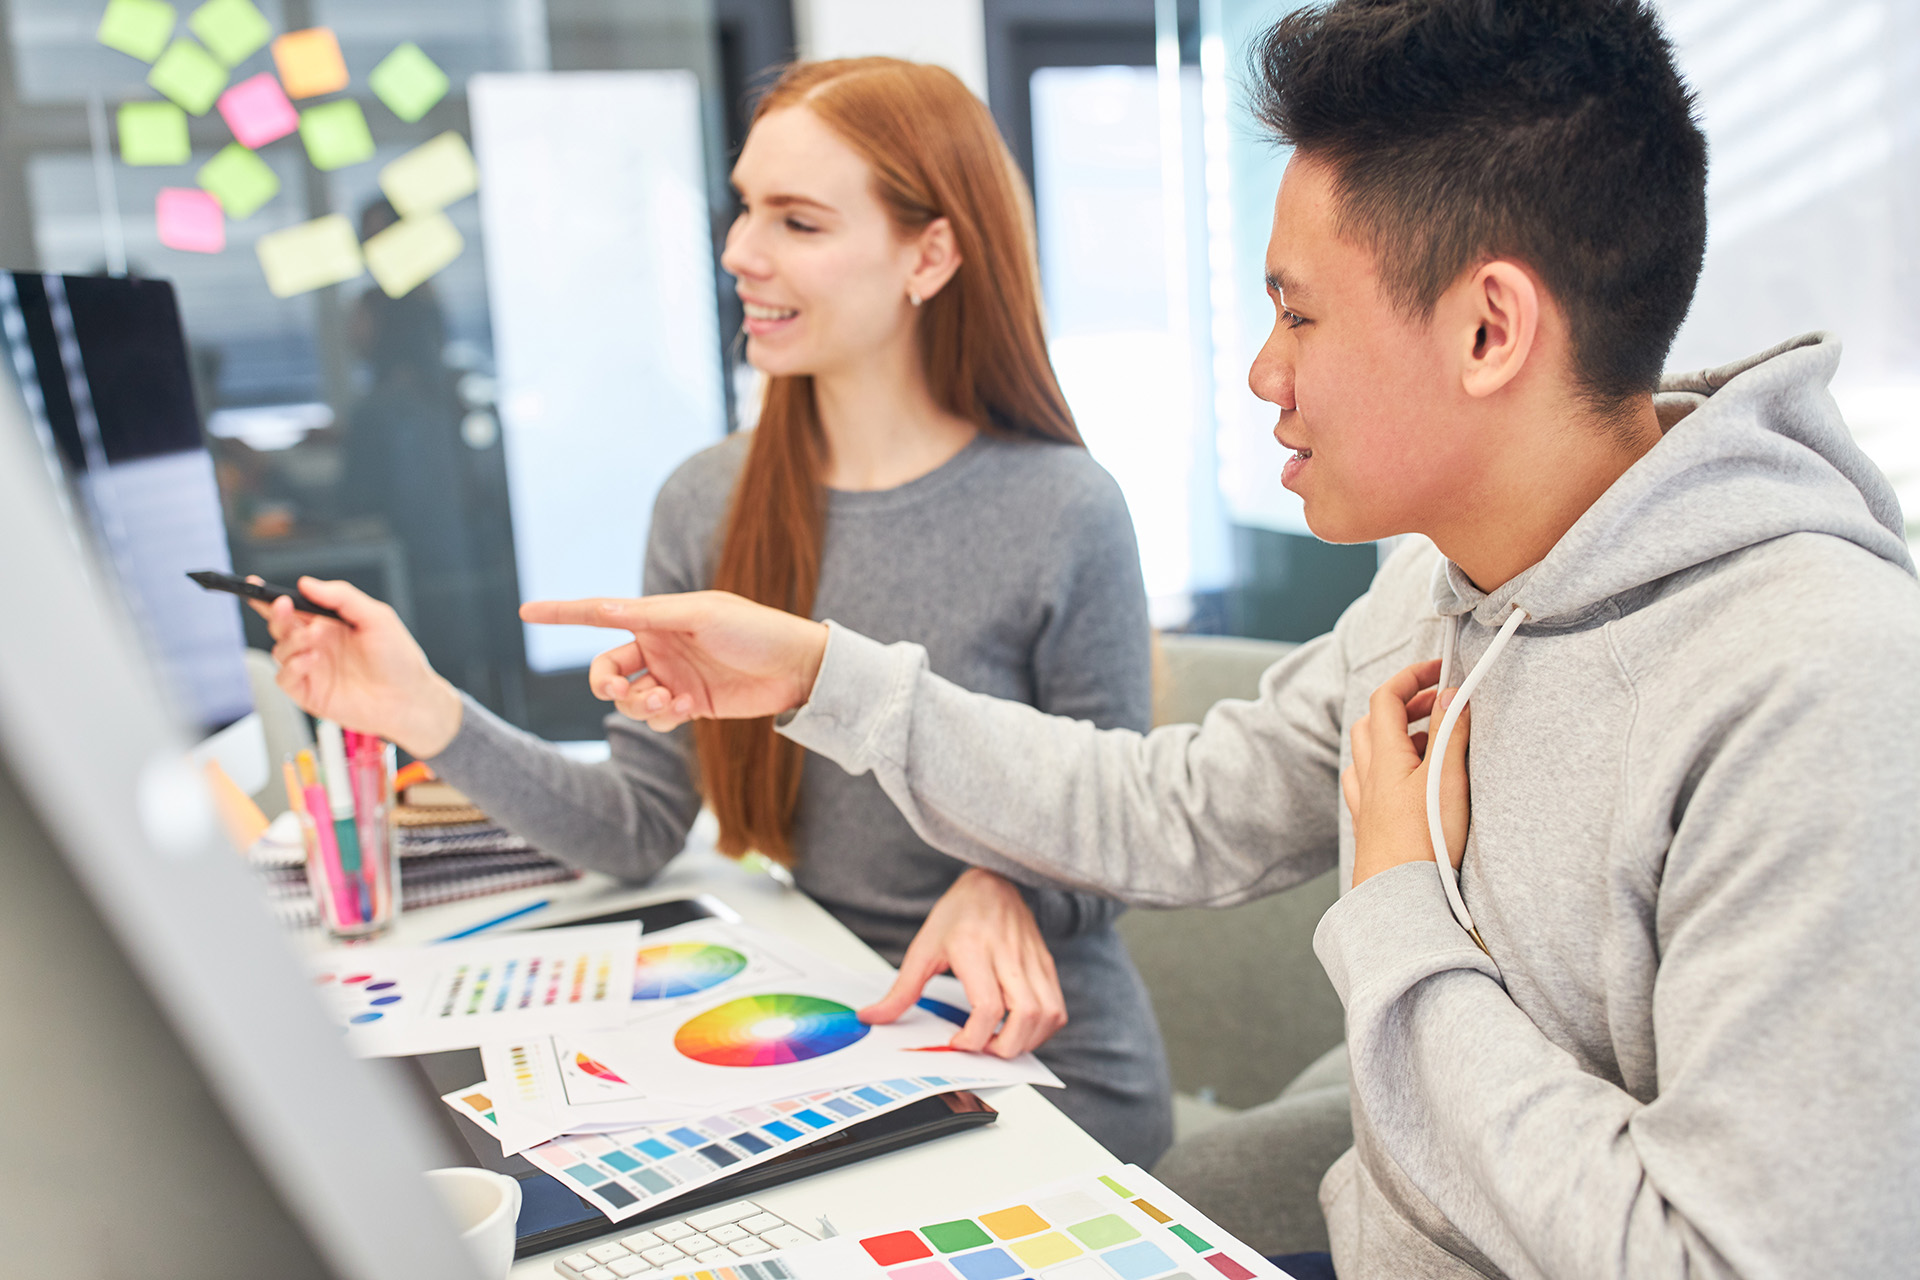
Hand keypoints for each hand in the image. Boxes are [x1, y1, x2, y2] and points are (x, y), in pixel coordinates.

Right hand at [249, 576, 462, 757]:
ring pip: (279, 650)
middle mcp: (317, 644)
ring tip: (313, 640)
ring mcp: (311, 669)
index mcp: (330, 624)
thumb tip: (307, 583)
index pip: (294, 607)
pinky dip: (292, 667)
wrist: (409, 699)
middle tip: (284, 607)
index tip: (255, 586)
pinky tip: (310, 661)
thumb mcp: (377, 617)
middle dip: (277, 614)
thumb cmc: (399, 659)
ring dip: (290, 641)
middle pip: (281, 625)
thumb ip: (342, 597)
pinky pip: (284, 678)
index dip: (271, 597)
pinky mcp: (309, 693)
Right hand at [519, 591, 829, 731]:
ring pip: (628, 699)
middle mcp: (660, 646)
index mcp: (658, 616)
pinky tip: (684, 709)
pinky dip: (660, 717)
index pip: (600, 614)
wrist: (798, 669)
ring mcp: (673, 677)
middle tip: (618, 689)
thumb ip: (650, 614)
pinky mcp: (690, 705)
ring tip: (668, 701)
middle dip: (603, 683)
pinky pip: (655, 717)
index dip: (562, 612)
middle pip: (606, 668)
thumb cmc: (755, 630)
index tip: (525, 611)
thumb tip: (602, 607)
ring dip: (637, 704)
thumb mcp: (701, 615)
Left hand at [857, 868, 1068, 1058]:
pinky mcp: (1046, 965)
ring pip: (1047, 1015)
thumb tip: (872, 1017)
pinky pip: (1057, 1008)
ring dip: (1027, 1041)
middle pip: (1025, 1016)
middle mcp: (1008, 955)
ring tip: (1000, 1042)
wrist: (993, 881)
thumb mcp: (923, 948)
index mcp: (974, 949)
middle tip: (982, 1048)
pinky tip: (1020, 1030)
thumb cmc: (959, 913)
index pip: (987, 1007)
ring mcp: (1033, 961)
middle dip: (1005, 1048)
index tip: (957, 1042)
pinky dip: (1042, 1029)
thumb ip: (901, 990)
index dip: (974, 1037)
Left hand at [1341, 659, 1470, 887]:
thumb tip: (1452, 693)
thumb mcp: (1446, 778)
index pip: (1386, 698)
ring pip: (1370, 755)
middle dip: (1405, 706)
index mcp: (1383, 756)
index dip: (1411, 677)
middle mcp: (1367, 776)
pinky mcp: (1371, 828)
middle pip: (1373, 723)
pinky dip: (1390, 771)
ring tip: (1433, 745)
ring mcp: (1365, 803)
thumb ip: (1451, 732)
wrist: (1398, 901)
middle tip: (1440, 705)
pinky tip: (1410, 786)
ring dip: (1397, 739)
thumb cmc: (1422, 842)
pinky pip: (1371, 785)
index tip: (1439, 669)